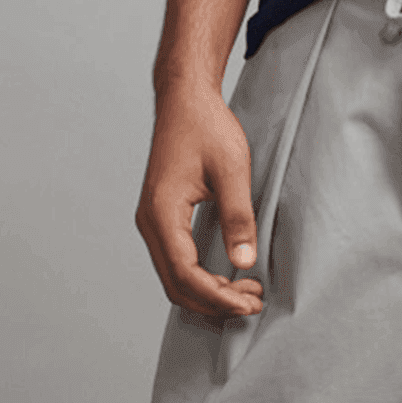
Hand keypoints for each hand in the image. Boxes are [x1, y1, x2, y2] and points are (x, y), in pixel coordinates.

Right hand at [135, 81, 263, 320]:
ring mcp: (152, 221)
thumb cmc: (207, 126)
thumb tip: (245, 262)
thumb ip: (238, 216)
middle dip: (213, 301)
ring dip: (207, 291)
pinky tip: (225, 275)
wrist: (185, 99)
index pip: (185, 274)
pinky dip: (199, 276)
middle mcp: (149, 222)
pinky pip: (175, 260)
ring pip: (173, 276)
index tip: (249, 302)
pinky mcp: (160, 216)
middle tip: (252, 303)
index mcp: (162, 213)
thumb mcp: (231, 168)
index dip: (217, 296)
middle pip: (175, 284)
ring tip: (245, 292)